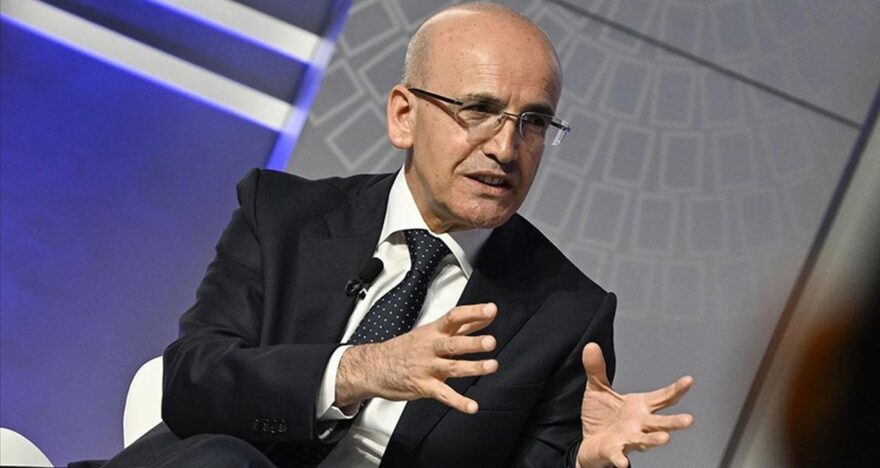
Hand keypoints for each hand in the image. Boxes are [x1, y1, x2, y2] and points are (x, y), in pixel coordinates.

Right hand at [335, 303, 498, 413]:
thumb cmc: (404, 349)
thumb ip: (460, 325)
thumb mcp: (430, 332)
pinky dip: (458, 402)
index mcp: (434, 332)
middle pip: (453, 343)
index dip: (472, 312)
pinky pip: (443, 394)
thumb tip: (484, 316)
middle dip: (472, 342)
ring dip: (472, 367)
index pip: (454, 317)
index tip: (490, 309)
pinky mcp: (424, 386)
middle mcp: (431, 348)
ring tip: (490, 366)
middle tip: (490, 341)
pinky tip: (472, 406)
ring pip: (452, 367)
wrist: (374, 367)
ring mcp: (427, 368)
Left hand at [577, 343, 693, 467]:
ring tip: (665, 438)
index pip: (662, 397)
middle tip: (688, 420)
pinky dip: (620, 458)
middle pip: (660, 422)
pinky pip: (618, 455)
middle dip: (674, 422)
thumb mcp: (598, 389)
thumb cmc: (601, 418)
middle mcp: (639, 424)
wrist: (589, 442)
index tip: (689, 381)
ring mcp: (628, 438)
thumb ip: (597, 369)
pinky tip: (623, 462)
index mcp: (639, 406)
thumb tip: (591, 346)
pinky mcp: (613, 450)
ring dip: (655, 439)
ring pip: (645, 439)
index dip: (676, 390)